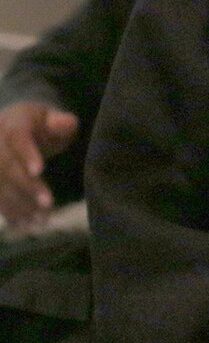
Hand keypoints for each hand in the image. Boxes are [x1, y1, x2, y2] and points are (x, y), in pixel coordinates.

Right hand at [0, 99, 79, 227]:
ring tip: (40, 219)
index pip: (18, 137)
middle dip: (26, 185)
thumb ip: (61, 122)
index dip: (27, 154)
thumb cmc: (40, 124)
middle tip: (48, 202)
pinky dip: (9, 211)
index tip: (40, 171)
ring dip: (18, 203)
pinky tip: (24, 224)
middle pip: (6, 165)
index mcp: (12, 123)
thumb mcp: (52, 118)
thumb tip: (67, 123)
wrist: (14, 127)